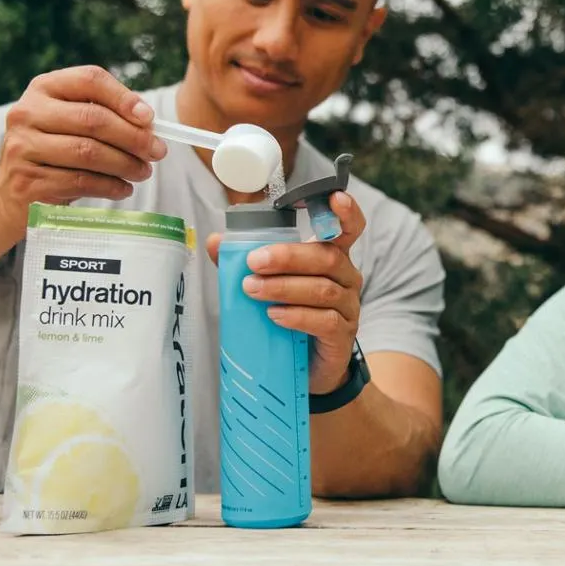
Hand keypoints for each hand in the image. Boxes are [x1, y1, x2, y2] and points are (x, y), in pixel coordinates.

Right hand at [0, 65, 166, 227]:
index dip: (123, 97)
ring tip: (144, 171)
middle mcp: (27, 112)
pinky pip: (80, 181)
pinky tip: (124, 188)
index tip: (150, 118)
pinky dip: (110, 186)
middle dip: (133, 137)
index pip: (89, 80)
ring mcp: (22, 147)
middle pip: (93, 119)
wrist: (12, 191)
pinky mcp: (27, 180)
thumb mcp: (72, 124)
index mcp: (44, 88)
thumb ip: (106, 115)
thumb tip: (149, 123)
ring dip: (126, 164)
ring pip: (88, 152)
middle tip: (158, 151)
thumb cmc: (56, 151)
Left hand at [205, 191, 365, 394]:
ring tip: (252, 290)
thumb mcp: (267, 285)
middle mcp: (346, 277)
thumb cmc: (289, 316)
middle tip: (254, 262)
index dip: (347, 212)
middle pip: (326, 257)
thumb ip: (243, 263)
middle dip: (288, 256)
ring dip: (284, 286)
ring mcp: (348, 307)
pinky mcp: (343, 335)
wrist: (306, 368)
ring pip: (323, 289)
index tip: (335, 198)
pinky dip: (297, 315)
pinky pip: (325, 320)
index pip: (349, 229)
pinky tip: (275, 315)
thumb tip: (215, 241)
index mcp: (331, 257)